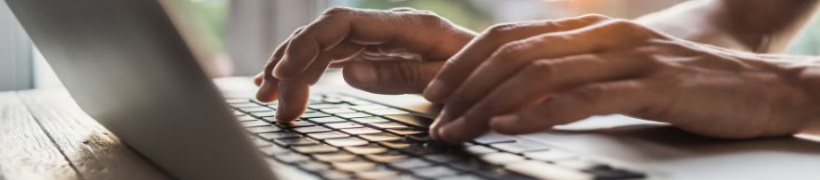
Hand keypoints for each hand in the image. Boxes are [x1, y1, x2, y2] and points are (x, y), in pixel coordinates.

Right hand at [254, 7, 474, 122]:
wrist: (499, 70)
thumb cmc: (480, 75)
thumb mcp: (447, 80)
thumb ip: (401, 76)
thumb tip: (348, 74)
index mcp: (406, 26)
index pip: (342, 24)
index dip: (307, 44)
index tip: (284, 74)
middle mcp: (387, 27)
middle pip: (324, 34)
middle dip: (292, 63)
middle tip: (273, 102)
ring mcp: (380, 38)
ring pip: (324, 45)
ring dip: (293, 70)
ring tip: (271, 101)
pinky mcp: (377, 52)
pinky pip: (335, 57)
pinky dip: (311, 73)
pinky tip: (293, 91)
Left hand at [423, 14, 819, 142]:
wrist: (759, 85)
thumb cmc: (682, 83)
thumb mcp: (619, 72)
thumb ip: (574, 76)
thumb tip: (519, 99)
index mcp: (589, 30)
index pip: (509, 38)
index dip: (465, 63)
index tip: (435, 92)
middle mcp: (602, 35)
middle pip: (514, 53)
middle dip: (466, 88)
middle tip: (437, 119)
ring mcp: (628, 56)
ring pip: (541, 73)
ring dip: (491, 104)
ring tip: (460, 129)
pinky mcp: (653, 84)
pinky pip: (587, 96)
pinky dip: (542, 112)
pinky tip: (512, 126)